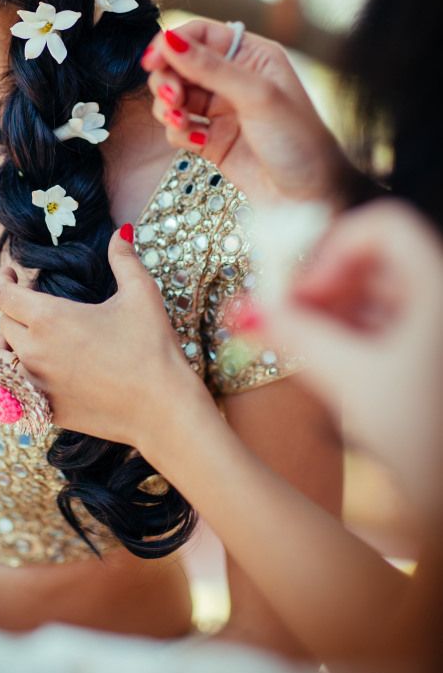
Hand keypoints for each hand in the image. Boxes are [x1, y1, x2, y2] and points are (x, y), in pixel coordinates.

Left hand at [0, 227, 212, 449]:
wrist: (163, 410)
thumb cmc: (153, 348)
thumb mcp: (141, 294)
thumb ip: (124, 259)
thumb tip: (120, 232)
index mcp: (49, 319)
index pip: (4, 295)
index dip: (3, 280)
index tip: (12, 273)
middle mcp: (34, 352)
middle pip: (2, 324)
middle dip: (11, 308)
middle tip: (28, 301)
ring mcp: (37, 385)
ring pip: (1, 360)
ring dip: (6, 344)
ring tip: (22, 336)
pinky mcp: (46, 411)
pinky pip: (14, 391)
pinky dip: (16, 376)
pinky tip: (35, 370)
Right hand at [142, 19, 349, 206]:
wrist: (310, 197)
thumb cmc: (299, 141)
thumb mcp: (257, 96)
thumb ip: (210, 67)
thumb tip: (169, 40)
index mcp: (251, 56)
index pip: (200, 35)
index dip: (172, 44)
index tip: (152, 61)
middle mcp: (233, 79)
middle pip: (179, 65)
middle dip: (168, 81)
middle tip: (172, 100)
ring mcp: (220, 111)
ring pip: (174, 97)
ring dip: (169, 109)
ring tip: (181, 123)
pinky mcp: (210, 140)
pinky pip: (178, 128)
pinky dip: (178, 133)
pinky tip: (198, 143)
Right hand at [262, 199, 442, 509]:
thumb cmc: (430, 445)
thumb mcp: (355, 385)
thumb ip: (297, 338)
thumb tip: (248, 309)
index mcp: (436, 289)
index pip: (380, 227)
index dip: (332, 249)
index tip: (301, 291)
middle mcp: (438, 301)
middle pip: (374, 263)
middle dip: (321, 288)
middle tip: (284, 319)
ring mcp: (436, 331)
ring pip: (378, 299)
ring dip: (331, 316)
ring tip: (298, 347)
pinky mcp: (429, 361)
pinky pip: (387, 330)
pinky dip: (351, 339)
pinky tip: (327, 365)